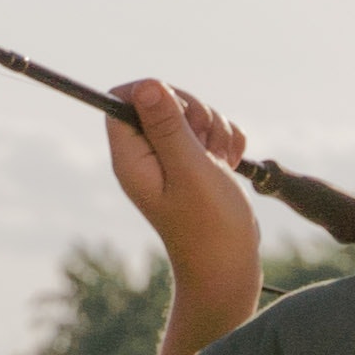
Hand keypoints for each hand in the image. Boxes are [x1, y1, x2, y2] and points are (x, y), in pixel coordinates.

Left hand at [104, 76, 261, 315]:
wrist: (230, 268)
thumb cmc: (210, 227)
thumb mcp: (191, 170)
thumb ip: (168, 127)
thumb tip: (147, 86)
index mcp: (132, 157)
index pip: (124, 98)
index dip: (155, 94)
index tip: (183, 114)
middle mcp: (147, 156)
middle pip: (162, 100)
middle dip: (195, 111)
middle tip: (206, 144)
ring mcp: (173, 160)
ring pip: (192, 114)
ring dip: (216, 128)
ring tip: (221, 162)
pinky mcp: (197, 164)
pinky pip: (211, 132)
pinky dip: (227, 141)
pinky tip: (231, 165)